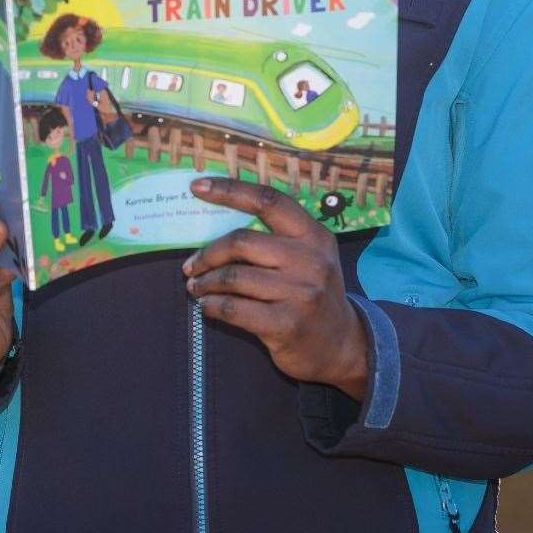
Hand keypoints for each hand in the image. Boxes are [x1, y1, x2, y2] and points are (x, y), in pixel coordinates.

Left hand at [182, 177, 369, 400]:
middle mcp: (310, 261)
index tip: (197, 186)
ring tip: (196, 287)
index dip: (230, 190)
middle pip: (241, 242)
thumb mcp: (307, 258)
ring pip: (233, 276)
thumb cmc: (311, 294)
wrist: (341, 346)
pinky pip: (234, 308)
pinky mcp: (286, 325)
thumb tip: (214, 221)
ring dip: (205, 282)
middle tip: (191, 266)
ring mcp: (301, 294)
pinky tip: (207, 306)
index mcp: (313, 235)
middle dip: (208, 254)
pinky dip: (212, 305)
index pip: (268, 201)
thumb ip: (274, 238)